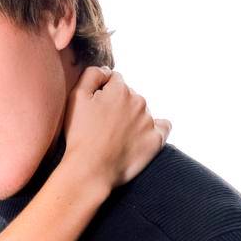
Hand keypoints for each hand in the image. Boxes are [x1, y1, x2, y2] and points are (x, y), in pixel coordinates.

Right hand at [62, 67, 170, 191]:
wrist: (90, 170)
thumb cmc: (80, 135)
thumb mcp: (77, 96)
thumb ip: (92, 74)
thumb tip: (107, 70)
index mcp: (120, 89)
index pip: (115, 80)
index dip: (103, 93)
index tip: (96, 109)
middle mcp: (139, 101)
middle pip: (129, 96)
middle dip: (118, 105)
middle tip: (104, 125)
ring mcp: (149, 121)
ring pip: (142, 112)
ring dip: (132, 118)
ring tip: (117, 136)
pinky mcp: (156, 141)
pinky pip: (163, 127)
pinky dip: (156, 128)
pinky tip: (145, 135)